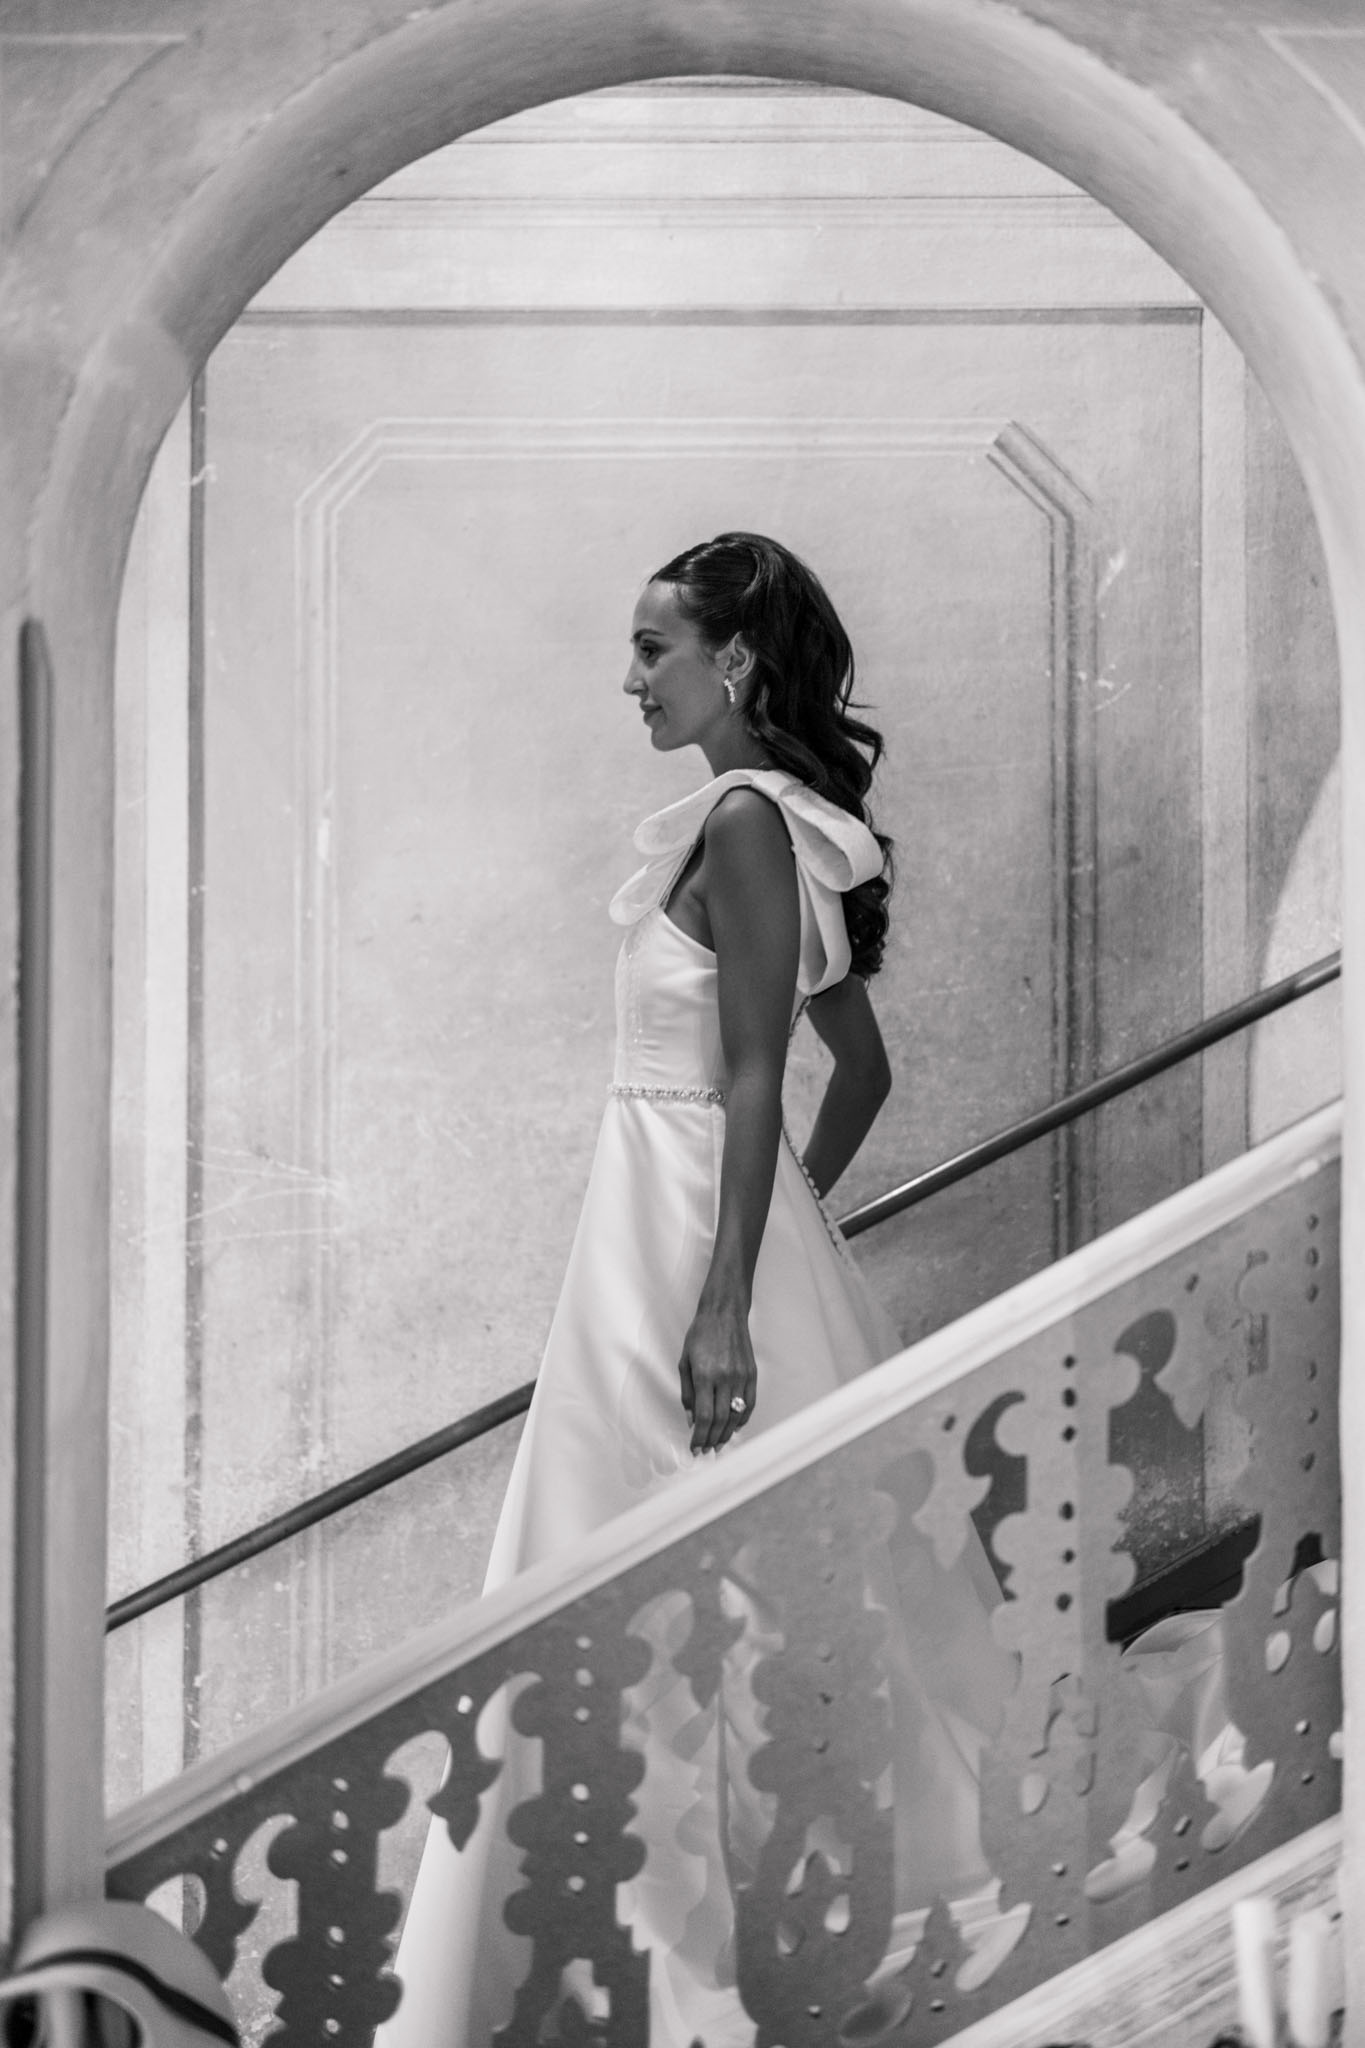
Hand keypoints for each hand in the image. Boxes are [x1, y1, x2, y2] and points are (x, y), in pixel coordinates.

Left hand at [677, 1298, 756, 1454]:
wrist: (724, 1313)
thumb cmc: (700, 1335)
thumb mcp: (685, 1361)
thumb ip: (687, 1393)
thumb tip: (691, 1421)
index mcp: (705, 1375)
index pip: (703, 1416)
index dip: (699, 1436)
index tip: (695, 1448)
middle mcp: (725, 1378)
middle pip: (720, 1419)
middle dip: (712, 1439)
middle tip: (706, 1450)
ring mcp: (741, 1376)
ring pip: (736, 1415)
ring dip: (726, 1433)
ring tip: (718, 1444)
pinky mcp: (752, 1374)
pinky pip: (749, 1403)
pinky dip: (742, 1419)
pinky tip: (734, 1427)